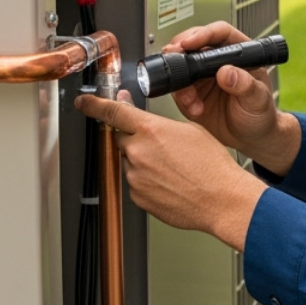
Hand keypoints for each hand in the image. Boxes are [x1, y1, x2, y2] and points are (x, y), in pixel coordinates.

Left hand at [74, 90, 267, 251]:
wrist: (222, 200)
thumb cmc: (212, 166)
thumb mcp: (190, 130)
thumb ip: (157, 121)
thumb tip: (136, 114)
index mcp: (150, 130)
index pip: (112, 112)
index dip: (94, 105)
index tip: (84, 103)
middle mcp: (138, 153)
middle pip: (122, 140)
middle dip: (136, 140)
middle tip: (162, 148)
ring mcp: (135, 177)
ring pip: (130, 163)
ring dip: (144, 162)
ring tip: (174, 169)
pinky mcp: (137, 197)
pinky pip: (136, 183)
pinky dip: (148, 181)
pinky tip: (171, 182)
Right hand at [162, 21, 300, 175]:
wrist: (251, 138)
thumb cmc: (261, 114)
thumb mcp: (258, 99)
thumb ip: (245, 85)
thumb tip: (227, 72)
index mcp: (239, 53)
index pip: (220, 33)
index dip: (203, 34)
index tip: (190, 42)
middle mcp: (218, 61)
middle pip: (194, 44)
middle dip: (180, 50)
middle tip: (173, 57)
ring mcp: (203, 76)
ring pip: (181, 66)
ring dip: (180, 81)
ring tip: (190, 98)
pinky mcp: (192, 92)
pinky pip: (178, 89)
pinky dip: (181, 98)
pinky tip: (194, 108)